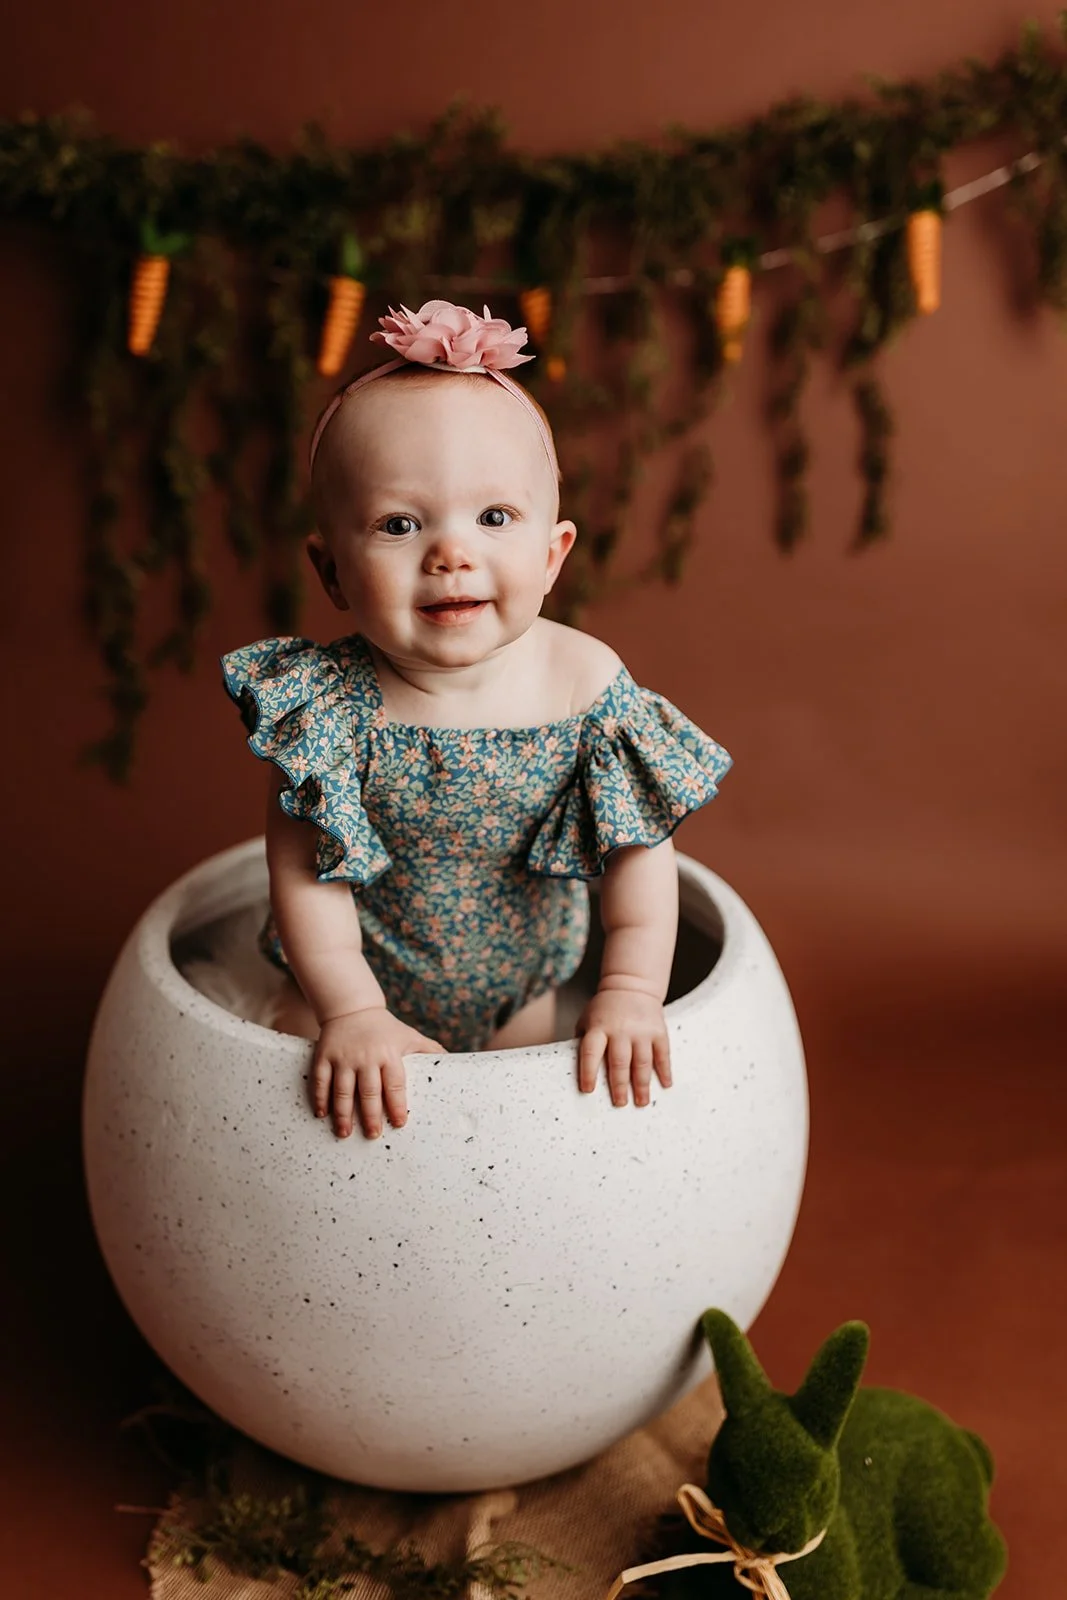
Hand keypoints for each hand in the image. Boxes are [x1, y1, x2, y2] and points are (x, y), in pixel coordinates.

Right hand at [312, 1007, 445, 1139]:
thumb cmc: (385, 1028)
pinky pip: (321, 1080)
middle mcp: (366, 1057)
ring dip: (343, 1114)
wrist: (352, 1007)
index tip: (399, 1124)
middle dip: (371, 1116)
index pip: (395, 1084)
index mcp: (389, 1054)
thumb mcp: (409, 1035)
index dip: (397, 1105)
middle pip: (369, 1091)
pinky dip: (321, 1098)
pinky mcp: (325, 1056)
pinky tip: (322, 1115)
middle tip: (373, 1135)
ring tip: (345, 1133)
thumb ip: (429, 1050)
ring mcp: (344, 1057)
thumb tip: (452, 1063)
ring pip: (343, 1090)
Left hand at [574, 986, 671, 1107]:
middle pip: (619, 1062)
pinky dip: (664, 1071)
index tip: (587, 1091)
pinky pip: (662, 1054)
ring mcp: (641, 1031)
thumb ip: (583, 1042)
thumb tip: (577, 1071)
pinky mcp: (658, 1031)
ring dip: (642, 1085)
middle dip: (619, 1086)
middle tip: (620, 1104)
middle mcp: (620, 1030)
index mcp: (598, 1028)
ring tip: (641, 1103)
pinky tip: (665, 1085)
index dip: (588, 1073)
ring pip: (642, 1062)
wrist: (631, 985)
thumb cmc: (604, 1009)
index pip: (591, 1053)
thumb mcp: (587, 1019)